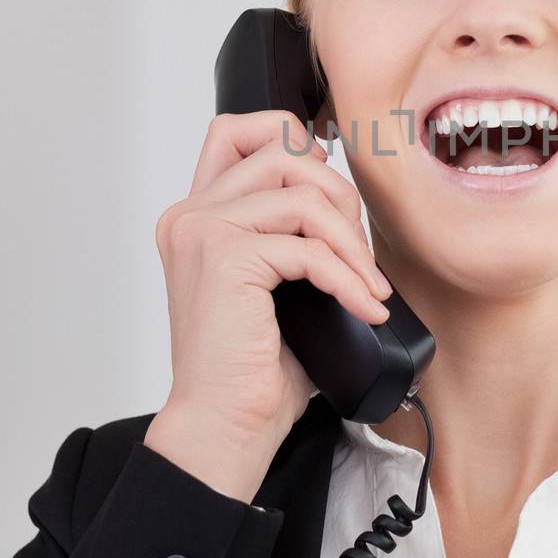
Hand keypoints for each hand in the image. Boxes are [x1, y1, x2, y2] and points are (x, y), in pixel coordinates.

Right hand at [146, 111, 391, 498]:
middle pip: (283, 152)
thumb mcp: (277, 284)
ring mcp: (202, 232)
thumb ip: (290, 233)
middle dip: (339, 196)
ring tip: (366, 286)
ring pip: (303, 194)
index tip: (331, 196)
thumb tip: (343, 199)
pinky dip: (348, 278)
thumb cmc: (252, 370)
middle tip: (357, 256)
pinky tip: (363, 308)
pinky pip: (309, 247)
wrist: (224, 427)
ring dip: (350, 240)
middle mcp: (190, 216)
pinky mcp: (224, 259)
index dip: (293, 140)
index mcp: (196, 217)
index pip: (237, 130)